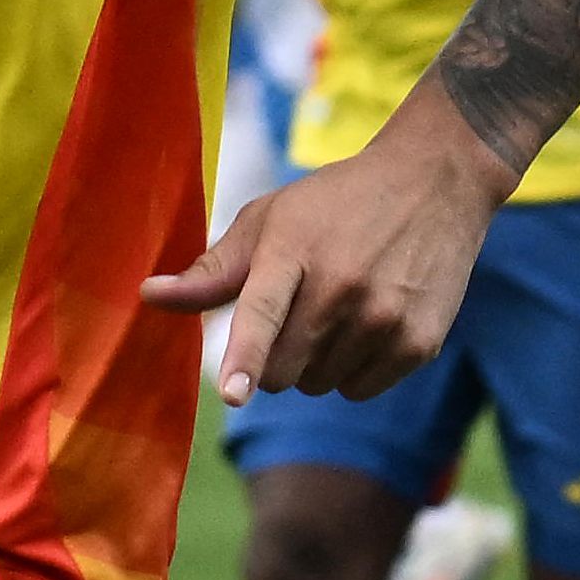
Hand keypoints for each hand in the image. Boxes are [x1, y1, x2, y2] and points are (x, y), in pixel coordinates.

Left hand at [141, 96, 512, 404]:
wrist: (432, 185)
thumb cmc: (332, 204)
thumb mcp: (267, 221)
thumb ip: (211, 270)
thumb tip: (147, 297)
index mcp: (293, 251)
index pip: (263, 312)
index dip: (246, 356)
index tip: (234, 394)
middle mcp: (342, 287)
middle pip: (280, 370)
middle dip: (269, 358)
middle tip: (290, 312)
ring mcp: (385, 318)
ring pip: (318, 385)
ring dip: (313, 362)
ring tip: (336, 307)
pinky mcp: (419, 343)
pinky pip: (358, 390)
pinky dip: (352, 370)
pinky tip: (366, 323)